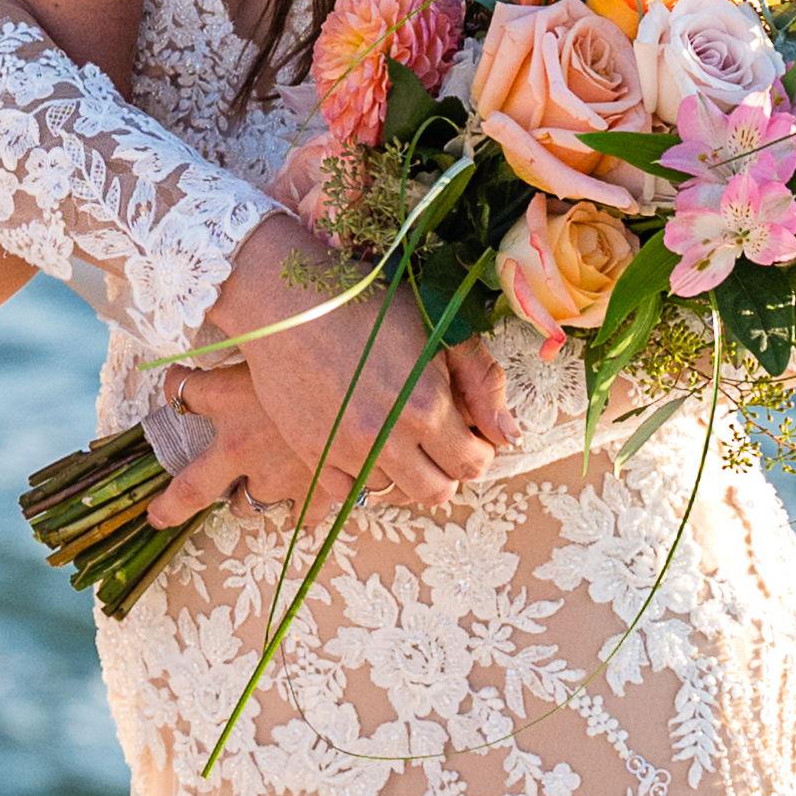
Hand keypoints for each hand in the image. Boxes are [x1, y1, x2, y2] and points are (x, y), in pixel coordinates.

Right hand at [140, 242, 510, 539]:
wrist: (286, 303)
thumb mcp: (436, 327)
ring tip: (395, 434)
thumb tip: (509, 435)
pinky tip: (361, 441)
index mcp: (425, 406)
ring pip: (393, 493)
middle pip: (437, 492)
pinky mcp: (313, 454)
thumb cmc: (366, 303)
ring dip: (403, 471)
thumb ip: (481, 381)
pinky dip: (360, 475)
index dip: (478, 450)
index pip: (474, 464)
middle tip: (437, 442)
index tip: (467, 432)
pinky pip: (348, 492)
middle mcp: (387, 438)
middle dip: (446, 470)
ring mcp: (347, 451)